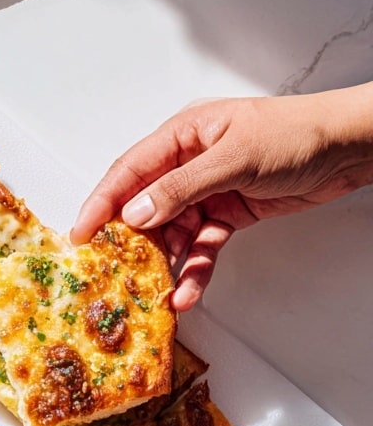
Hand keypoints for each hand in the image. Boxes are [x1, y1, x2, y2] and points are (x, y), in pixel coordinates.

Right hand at [71, 85, 372, 309]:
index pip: (129, 171)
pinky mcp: (227, 215)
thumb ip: (182, 187)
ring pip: (172, 233)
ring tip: (154, 291)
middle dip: (129, 242)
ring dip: (164, 263)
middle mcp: (189, 163)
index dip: (101, 203)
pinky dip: (194, 270)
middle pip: (145, 206)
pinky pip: (201, 247)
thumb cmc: (297, 134)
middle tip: (111, 273)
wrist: (349, 148)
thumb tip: (137, 212)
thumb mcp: (234, 157)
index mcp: (183, 135)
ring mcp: (207, 191)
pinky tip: (187, 291)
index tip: (80, 235)